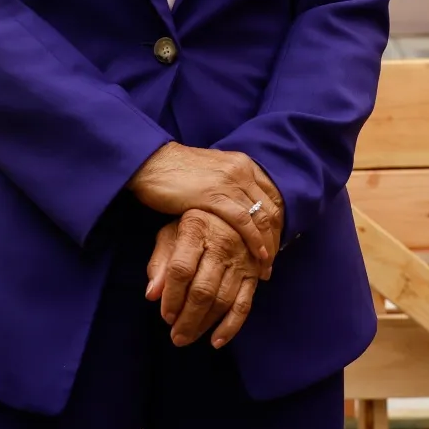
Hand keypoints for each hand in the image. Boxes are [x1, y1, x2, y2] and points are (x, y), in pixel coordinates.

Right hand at [126, 143, 284, 276]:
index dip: (278, 222)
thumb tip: (239, 206)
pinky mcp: (215, 195)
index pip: (273, 195)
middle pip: (272, 208)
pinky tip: (258, 256)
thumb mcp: (211, 173)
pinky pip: (244, 222)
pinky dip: (255, 241)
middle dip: (276, 237)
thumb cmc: (176, 172)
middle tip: (273, 260)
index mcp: (242, 164)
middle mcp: (241, 170)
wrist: (151, 162)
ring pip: (262, 216)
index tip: (275, 243)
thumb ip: (229, 185)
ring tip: (267, 266)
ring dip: (269, 244)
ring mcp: (229, 182)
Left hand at [146, 212, 259, 348]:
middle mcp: (221, 244)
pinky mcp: (254, 274)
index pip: (181, 269)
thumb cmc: (196, 226)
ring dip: (204, 324)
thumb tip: (152, 294)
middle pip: (203, 289)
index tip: (165, 316)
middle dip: (187, 318)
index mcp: (196, 229)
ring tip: (187, 338)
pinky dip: (231, 326)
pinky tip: (216, 341)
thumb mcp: (172, 233)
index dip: (172, 296)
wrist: (238, 213)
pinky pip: (244, 304)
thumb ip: (160, 261)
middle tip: (176, 337)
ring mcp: (240, 260)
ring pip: (222, 300)